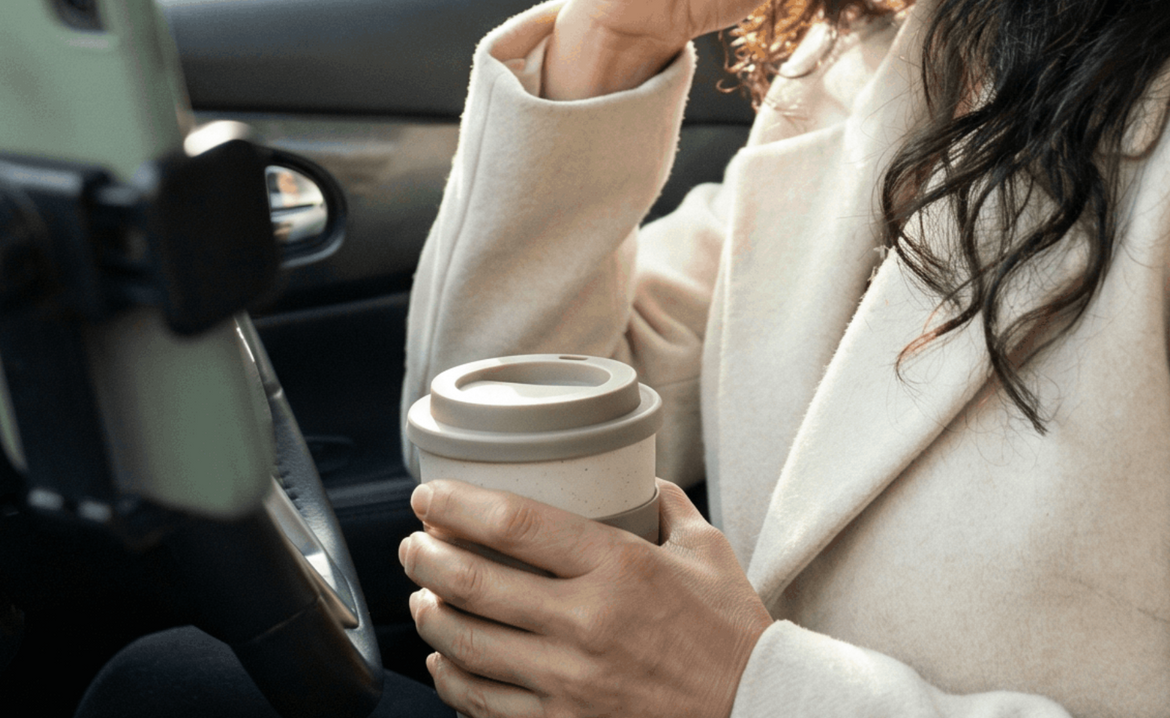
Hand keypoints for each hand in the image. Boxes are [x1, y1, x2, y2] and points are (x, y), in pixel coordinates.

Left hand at [399, 479, 771, 717]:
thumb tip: (634, 475)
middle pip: (474, 583)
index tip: (429, 496)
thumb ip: (664, 506)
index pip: (514, 524)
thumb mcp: (706, 550)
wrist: (757, 710)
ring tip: (421, 600)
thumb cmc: (733, 631)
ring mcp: (571, 683)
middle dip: (426, 558)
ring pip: (468, 647)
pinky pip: (486, 707)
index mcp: (618, 567)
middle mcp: (585, 623)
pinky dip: (455, 682)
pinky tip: (447, 664)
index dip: (457, 505)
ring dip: (431, 618)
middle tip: (413, 545)